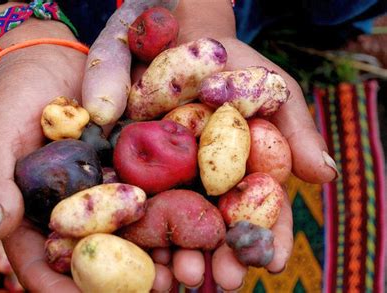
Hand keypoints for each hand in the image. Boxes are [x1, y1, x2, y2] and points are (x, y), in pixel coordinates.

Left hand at [140, 0, 336, 289]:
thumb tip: (325, 177)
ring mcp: (167, 180)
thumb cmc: (232, 65)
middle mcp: (206, 185)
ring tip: (180, 277)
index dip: (268, 240)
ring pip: (174, 227)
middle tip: (219, 280)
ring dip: (178, 255)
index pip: (260, 214)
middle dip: (219, 258)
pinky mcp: (130, 168)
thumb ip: (296, 132)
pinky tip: (140, 255)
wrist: (180, 35)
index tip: (272, 264)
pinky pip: (132, 202)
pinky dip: (136, 230)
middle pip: (215, 230)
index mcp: (243, 173)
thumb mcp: (271, 91)